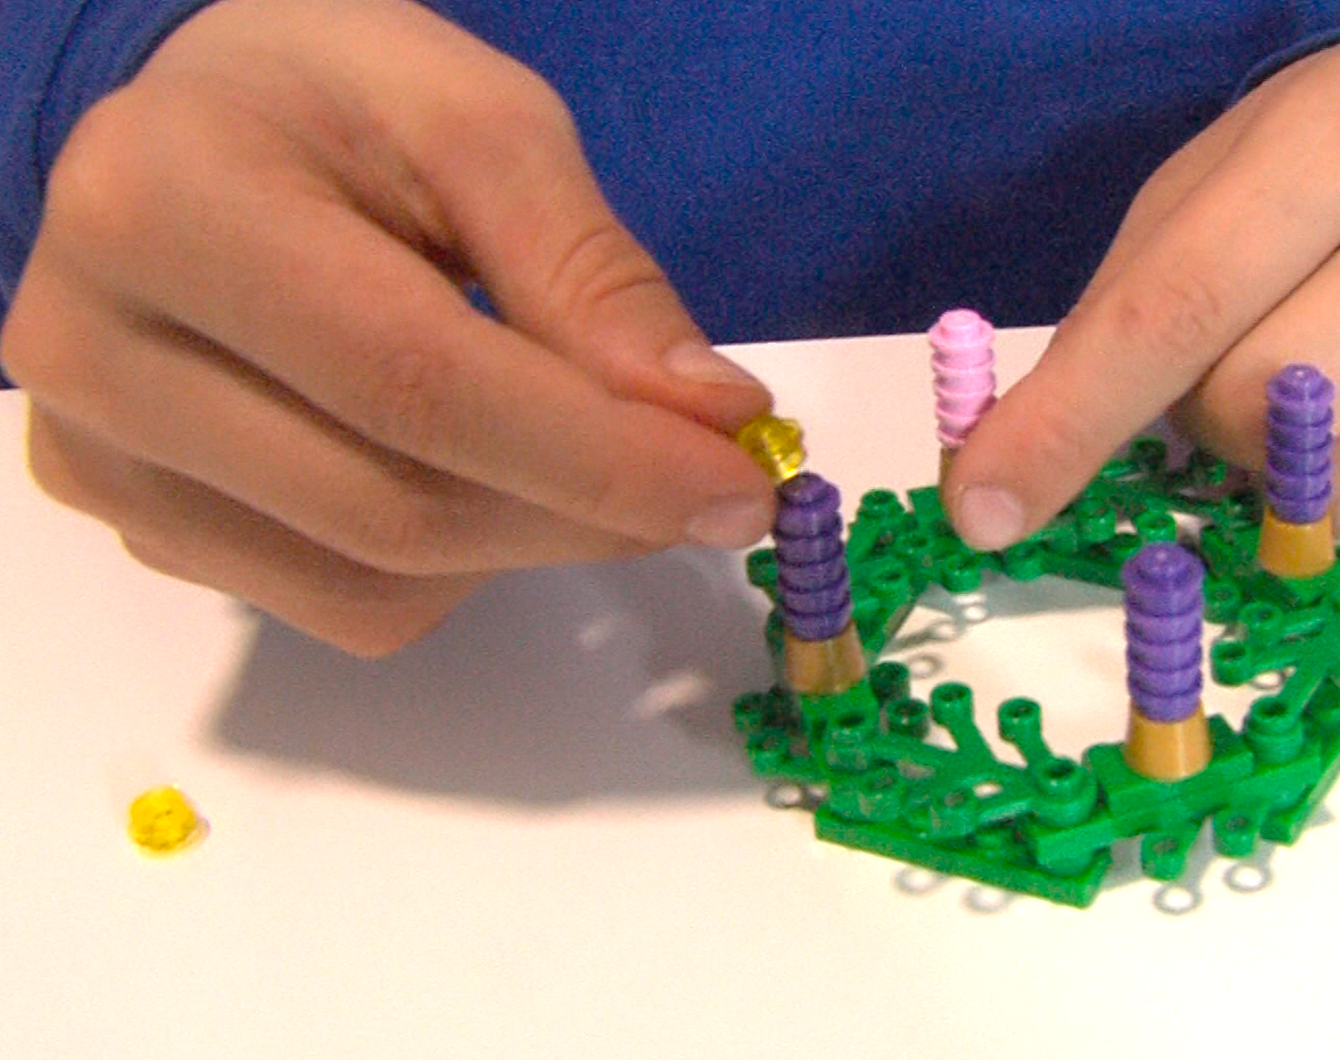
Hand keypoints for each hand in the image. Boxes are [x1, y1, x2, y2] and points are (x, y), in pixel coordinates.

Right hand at [1, 0, 774, 654]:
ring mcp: (99, 463)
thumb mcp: (480, 125)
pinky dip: (449, 568)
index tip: (736, 484)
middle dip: (585, 512)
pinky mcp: (134, 526)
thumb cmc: (337, 105)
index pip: (411, 381)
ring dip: (525, 543)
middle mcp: (88, 356)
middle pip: (395, 507)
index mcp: (167, 209)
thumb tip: (706, 418)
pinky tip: (458, 471)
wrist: (194, 137)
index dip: (594, 455)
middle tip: (703, 482)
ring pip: (373, 585)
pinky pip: (338, 607)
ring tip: (565, 450)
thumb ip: (589, 270)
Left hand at [945, 38, 1339, 560]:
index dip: (1066, 424)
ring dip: (1285, 478)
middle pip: (1260, 409)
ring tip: (1316, 392)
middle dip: (1208, 425)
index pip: (1176, 311)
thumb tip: (1003, 477)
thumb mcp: (1196, 203)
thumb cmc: (1305, 175)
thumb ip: (1114, 325)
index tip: (982, 509)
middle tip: (1233, 372)